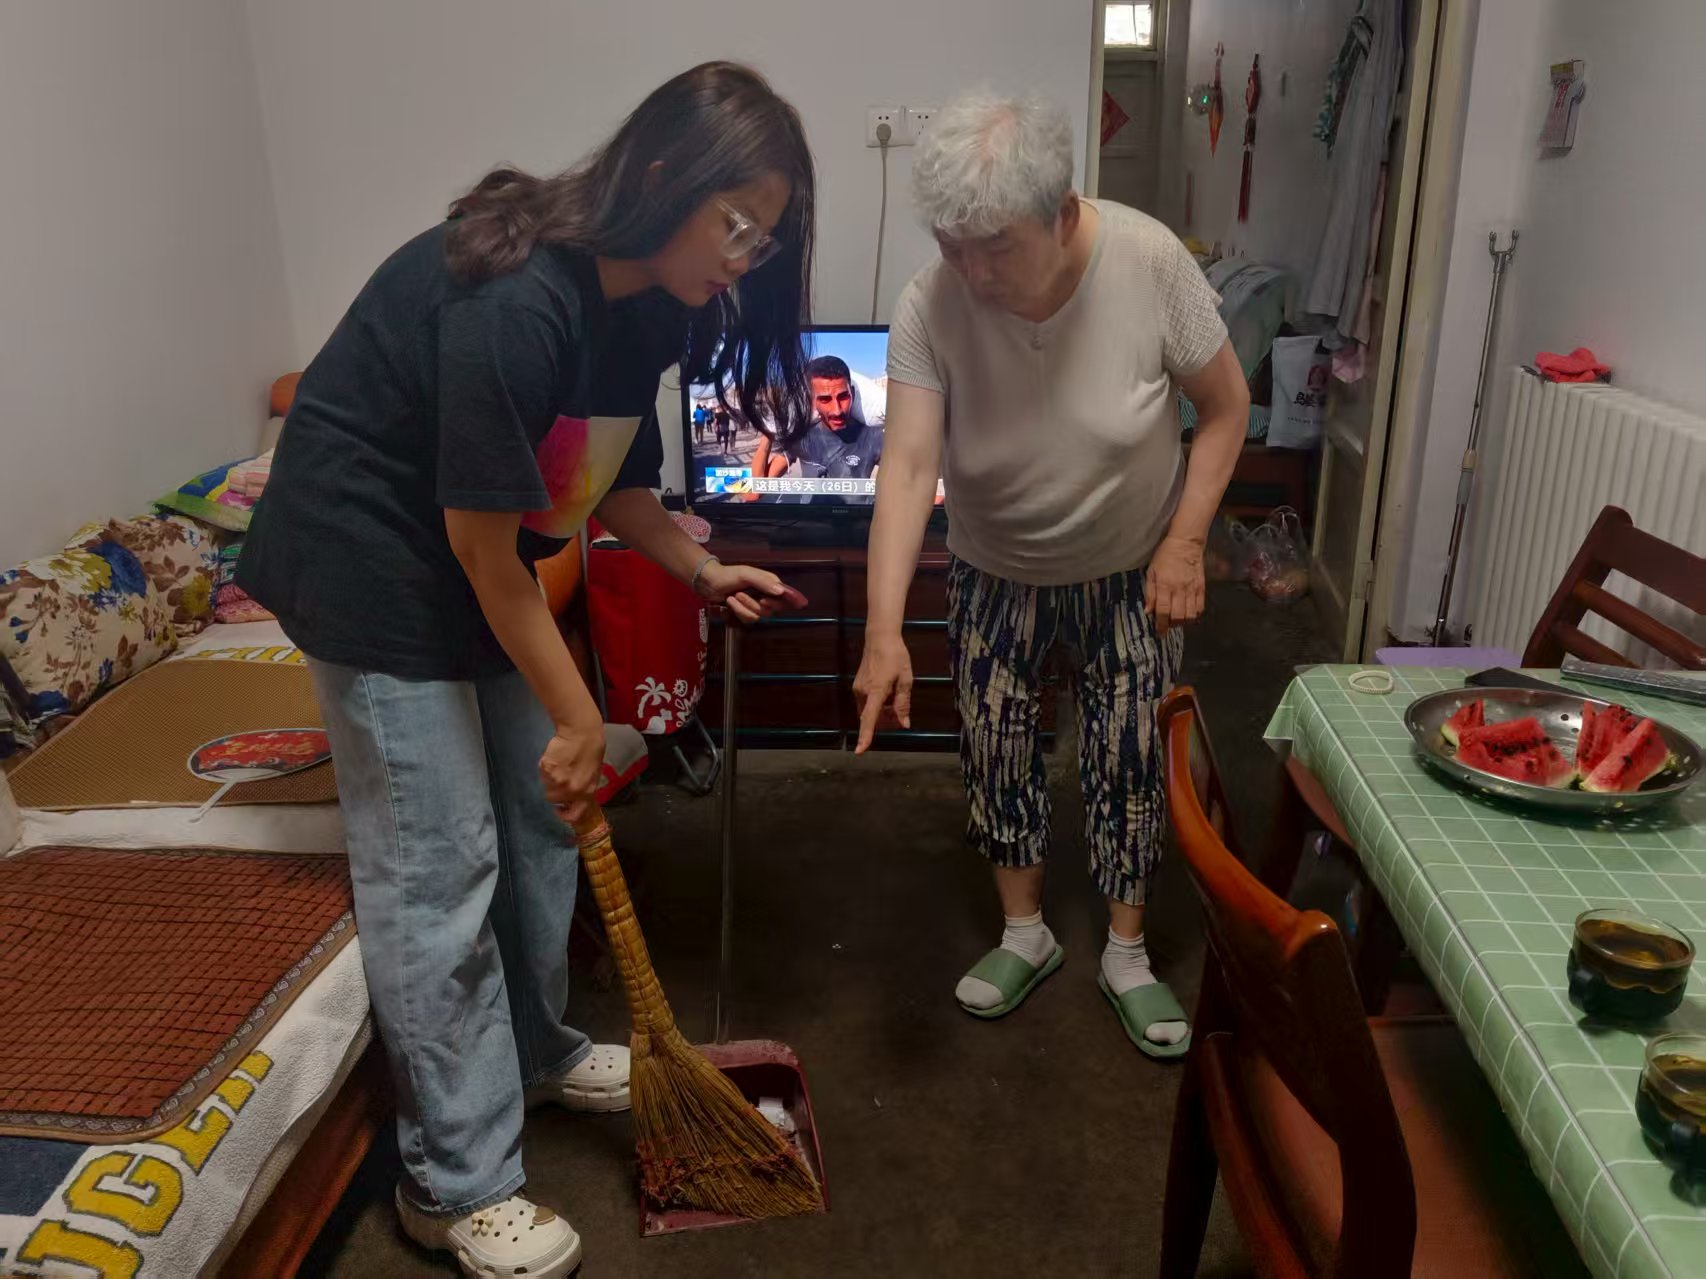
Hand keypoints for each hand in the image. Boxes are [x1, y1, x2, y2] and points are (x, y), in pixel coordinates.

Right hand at [540, 717, 604, 826]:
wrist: (582, 732)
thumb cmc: (591, 750)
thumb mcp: (594, 774)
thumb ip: (584, 789)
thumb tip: (573, 799)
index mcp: (587, 792)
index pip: (574, 814)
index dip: (565, 815)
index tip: (559, 809)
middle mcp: (572, 790)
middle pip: (553, 799)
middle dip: (555, 789)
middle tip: (560, 775)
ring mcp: (559, 780)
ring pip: (546, 786)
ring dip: (549, 778)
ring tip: (559, 764)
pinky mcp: (547, 769)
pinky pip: (542, 773)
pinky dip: (545, 767)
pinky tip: (554, 758)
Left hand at [696, 561, 806, 622]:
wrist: (710, 582)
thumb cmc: (729, 574)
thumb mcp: (747, 574)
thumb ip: (764, 582)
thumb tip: (781, 592)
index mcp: (771, 583)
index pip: (786, 595)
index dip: (787, 601)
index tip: (774, 601)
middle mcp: (767, 595)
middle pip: (773, 609)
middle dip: (756, 604)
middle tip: (742, 594)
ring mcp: (757, 606)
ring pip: (760, 616)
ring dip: (744, 607)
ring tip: (733, 596)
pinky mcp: (747, 613)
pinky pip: (749, 619)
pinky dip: (738, 611)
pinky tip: (730, 601)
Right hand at [852, 632, 913, 753]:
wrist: (880, 637)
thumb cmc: (896, 657)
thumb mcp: (906, 680)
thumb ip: (903, 704)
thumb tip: (904, 725)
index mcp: (876, 691)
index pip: (869, 719)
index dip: (865, 736)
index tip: (859, 751)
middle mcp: (862, 692)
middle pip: (871, 717)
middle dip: (884, 721)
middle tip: (900, 714)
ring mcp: (858, 689)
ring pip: (869, 710)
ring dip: (881, 712)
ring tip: (895, 699)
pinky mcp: (857, 685)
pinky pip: (867, 702)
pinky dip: (877, 705)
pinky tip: (887, 694)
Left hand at [1145, 535, 1206, 634]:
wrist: (1186, 543)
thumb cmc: (1165, 556)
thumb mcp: (1151, 572)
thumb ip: (1149, 592)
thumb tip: (1148, 610)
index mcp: (1164, 585)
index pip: (1162, 611)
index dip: (1161, 624)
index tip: (1159, 631)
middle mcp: (1179, 589)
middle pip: (1178, 616)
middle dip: (1172, 625)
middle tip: (1167, 625)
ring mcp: (1192, 589)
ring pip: (1190, 615)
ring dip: (1183, 622)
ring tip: (1177, 619)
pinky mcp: (1201, 587)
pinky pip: (1200, 607)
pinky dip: (1194, 614)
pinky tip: (1188, 612)